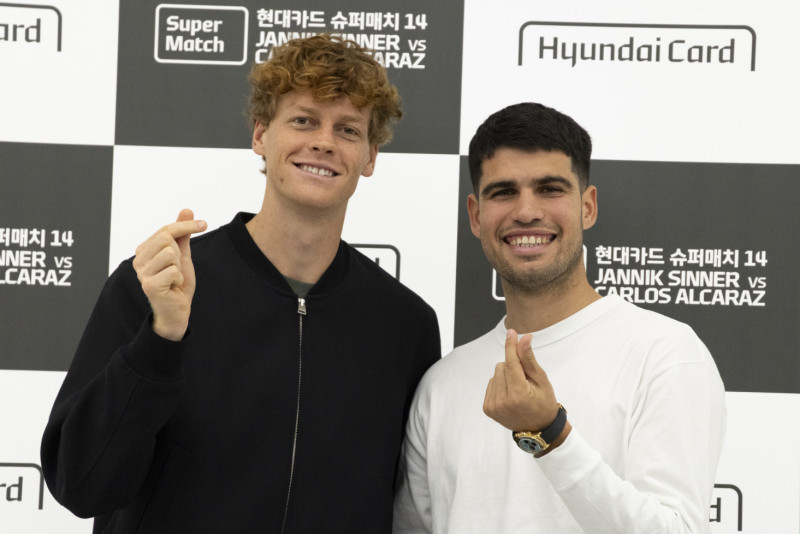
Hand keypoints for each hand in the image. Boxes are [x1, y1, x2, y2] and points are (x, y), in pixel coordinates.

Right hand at [132, 209, 206, 340]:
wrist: (177, 310)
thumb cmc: (177, 282)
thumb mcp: (182, 254)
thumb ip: (182, 233)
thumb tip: (186, 210)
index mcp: (144, 250)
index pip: (166, 230)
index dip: (186, 226)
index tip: (204, 224)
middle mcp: (138, 260)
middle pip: (166, 239)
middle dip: (180, 253)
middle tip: (177, 268)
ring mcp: (142, 273)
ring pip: (171, 253)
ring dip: (179, 267)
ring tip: (174, 278)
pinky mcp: (149, 286)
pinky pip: (173, 270)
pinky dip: (179, 278)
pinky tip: (173, 286)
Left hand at [483, 329, 559, 431]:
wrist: (538, 429)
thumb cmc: (544, 402)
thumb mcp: (541, 380)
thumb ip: (529, 359)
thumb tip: (524, 338)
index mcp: (518, 395)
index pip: (511, 364)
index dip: (511, 346)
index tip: (511, 332)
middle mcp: (502, 401)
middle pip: (502, 366)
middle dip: (513, 367)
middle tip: (525, 381)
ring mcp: (493, 406)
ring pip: (495, 374)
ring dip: (506, 376)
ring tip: (518, 390)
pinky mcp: (487, 408)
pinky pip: (491, 383)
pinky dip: (500, 384)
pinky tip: (510, 395)